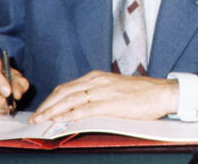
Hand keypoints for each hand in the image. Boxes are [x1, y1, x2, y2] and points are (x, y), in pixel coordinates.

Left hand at [29, 70, 178, 122]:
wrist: (162, 92)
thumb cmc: (143, 93)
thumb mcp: (116, 89)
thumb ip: (98, 95)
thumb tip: (82, 107)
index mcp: (97, 77)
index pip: (67, 87)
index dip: (51, 99)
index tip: (42, 110)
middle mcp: (97, 81)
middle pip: (63, 92)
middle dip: (46, 106)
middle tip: (35, 118)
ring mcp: (102, 91)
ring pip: (69, 100)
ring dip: (52, 111)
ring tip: (41, 121)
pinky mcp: (109, 103)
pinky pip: (84, 109)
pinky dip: (69, 114)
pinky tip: (59, 120)